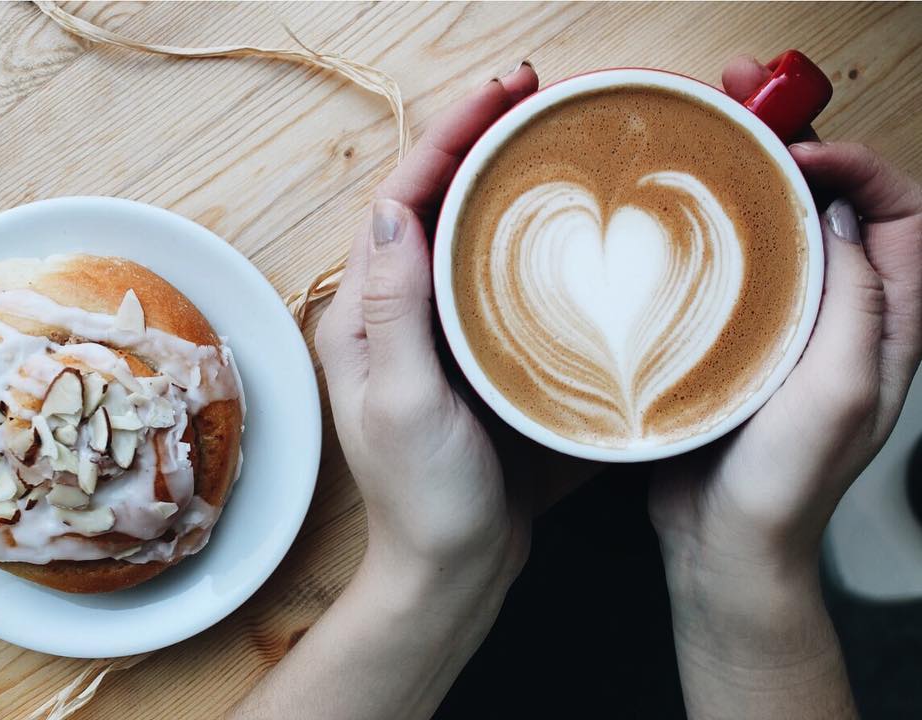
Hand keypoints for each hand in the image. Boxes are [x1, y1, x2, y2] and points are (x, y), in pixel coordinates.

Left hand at [234, 63, 590, 719]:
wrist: (456, 573)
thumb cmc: (425, 502)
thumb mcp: (403, 404)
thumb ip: (395, 311)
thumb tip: (396, 207)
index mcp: (366, 317)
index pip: (402, 201)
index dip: (447, 139)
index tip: (501, 96)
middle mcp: (399, 316)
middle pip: (436, 206)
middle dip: (481, 146)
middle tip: (540, 101)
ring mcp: (442, 337)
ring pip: (472, 240)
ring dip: (508, 186)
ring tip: (558, 143)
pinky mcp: (482, 361)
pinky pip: (504, 285)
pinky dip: (533, 246)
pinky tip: (572, 229)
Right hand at [649, 55, 920, 718]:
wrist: (722, 544)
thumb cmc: (785, 484)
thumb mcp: (842, 388)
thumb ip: (858, 298)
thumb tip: (843, 216)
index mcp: (889, 324)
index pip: (900, 213)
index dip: (857, 168)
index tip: (798, 154)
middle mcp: (841, 316)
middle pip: (837, 207)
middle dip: (800, 146)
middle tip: (745, 102)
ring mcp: (783, 326)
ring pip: (778, 231)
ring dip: (749, 179)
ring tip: (705, 132)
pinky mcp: (732, 339)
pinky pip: (729, 268)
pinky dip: (708, 230)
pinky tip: (673, 211)